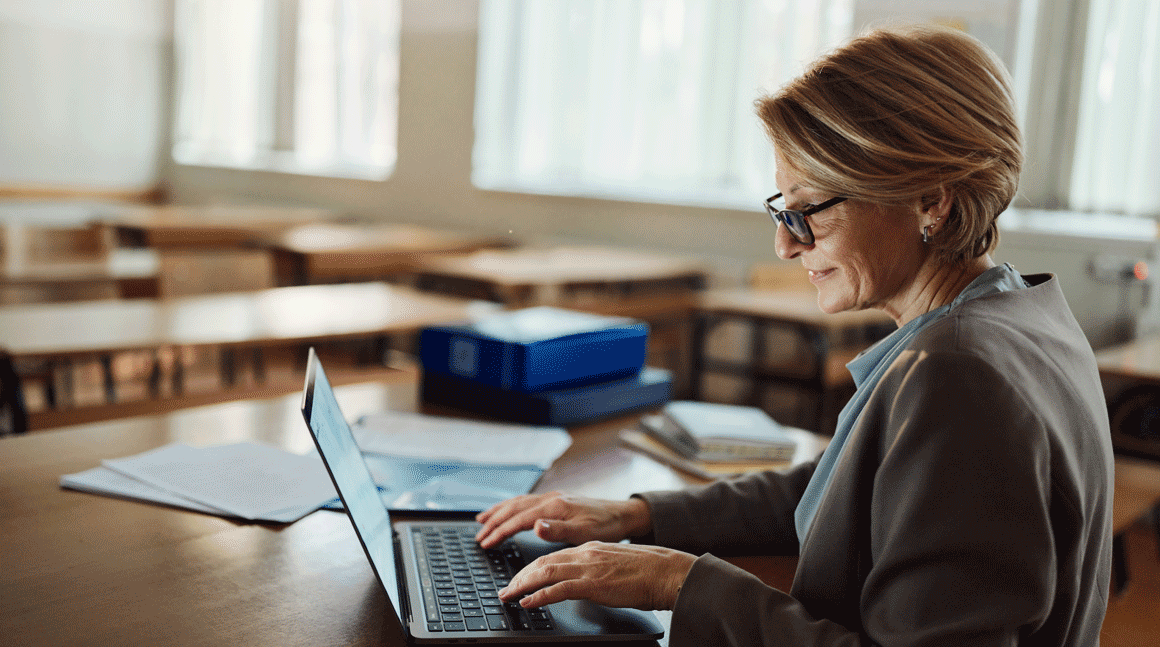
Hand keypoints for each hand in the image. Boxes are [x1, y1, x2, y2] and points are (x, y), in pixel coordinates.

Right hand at [474, 492, 651, 548]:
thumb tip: (535, 526)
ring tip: (482, 520)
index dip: (500, 532)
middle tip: (478, 536)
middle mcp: (551, 499)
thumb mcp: (586, 533)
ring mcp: (553, 498)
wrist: (624, 515)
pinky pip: (527, 502)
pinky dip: (511, 507)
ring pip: (518, 503)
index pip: (518, 519)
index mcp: (555, 507)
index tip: (485, 543)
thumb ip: (559, 530)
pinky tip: (509, 512)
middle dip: (493, 522)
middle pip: (513, 508)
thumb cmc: (607, 526)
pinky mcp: (557, 501)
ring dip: (498, 511)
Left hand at [497, 541, 695, 610]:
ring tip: (509, 596)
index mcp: (590, 548)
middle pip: (542, 562)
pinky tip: (528, 602)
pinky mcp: (593, 583)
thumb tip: (584, 580)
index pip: (552, 556)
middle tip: (506, 590)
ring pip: (545, 572)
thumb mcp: (615, 563)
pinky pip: (558, 588)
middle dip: (520, 577)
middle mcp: (585, 553)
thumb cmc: (648, 571)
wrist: (667, 571)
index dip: (531, 568)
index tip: (518, 579)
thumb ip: (596, 567)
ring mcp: (588, 567)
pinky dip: (539, 595)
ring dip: (522, 585)